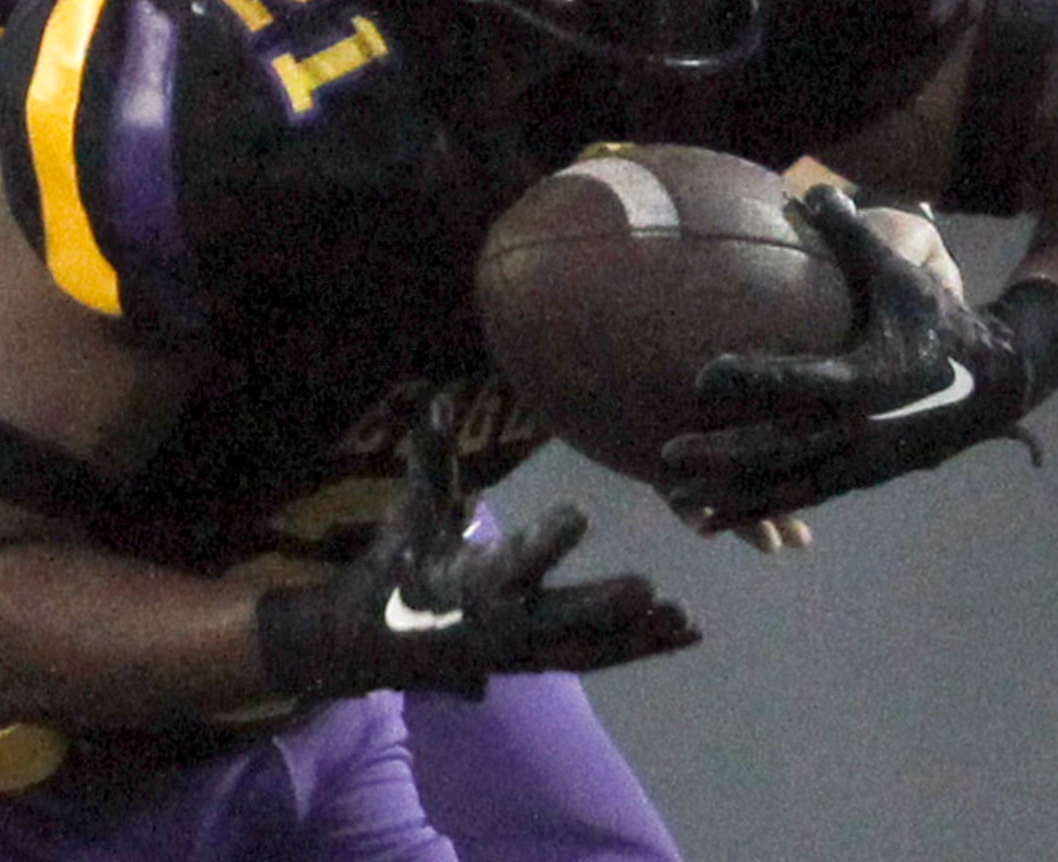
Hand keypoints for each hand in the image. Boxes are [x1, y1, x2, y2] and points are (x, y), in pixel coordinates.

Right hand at [256, 390, 697, 701]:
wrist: (374, 642)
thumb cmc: (397, 567)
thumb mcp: (412, 511)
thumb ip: (432, 457)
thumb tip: (440, 397)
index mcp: (466, 584)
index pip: (509, 562)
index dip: (543, 541)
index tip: (580, 513)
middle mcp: (498, 625)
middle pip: (556, 621)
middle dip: (600, 609)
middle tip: (649, 591)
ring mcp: (521, 652)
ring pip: (584, 651)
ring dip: (634, 638)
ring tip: (683, 620)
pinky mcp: (539, 662)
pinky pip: (593, 658)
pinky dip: (637, 647)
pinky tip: (682, 634)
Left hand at [658, 185, 1057, 528]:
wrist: (1003, 381)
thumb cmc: (939, 320)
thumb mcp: (903, 275)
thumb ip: (854, 237)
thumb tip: (812, 188)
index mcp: (876, 376)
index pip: (808, 380)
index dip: (757, 379)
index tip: (703, 374)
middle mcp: (871, 427)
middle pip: (789, 448)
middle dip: (728, 456)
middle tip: (668, 454)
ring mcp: (870, 460)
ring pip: (795, 485)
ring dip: (738, 497)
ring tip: (680, 505)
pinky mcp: (869, 476)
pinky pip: (809, 496)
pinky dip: (765, 510)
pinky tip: (717, 522)